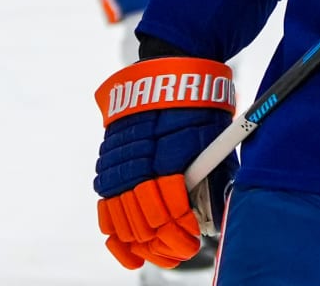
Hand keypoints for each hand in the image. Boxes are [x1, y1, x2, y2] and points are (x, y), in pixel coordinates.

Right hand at [93, 56, 237, 270]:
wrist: (169, 70)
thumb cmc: (199, 106)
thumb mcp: (215, 137)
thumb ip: (213, 179)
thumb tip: (213, 221)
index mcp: (170, 149)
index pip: (170, 205)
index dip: (181, 229)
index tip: (192, 238)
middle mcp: (140, 157)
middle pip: (144, 218)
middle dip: (164, 241)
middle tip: (180, 249)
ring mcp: (119, 159)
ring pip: (121, 216)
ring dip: (140, 241)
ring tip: (158, 250)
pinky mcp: (107, 161)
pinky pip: (104, 204)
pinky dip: (115, 230)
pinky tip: (128, 246)